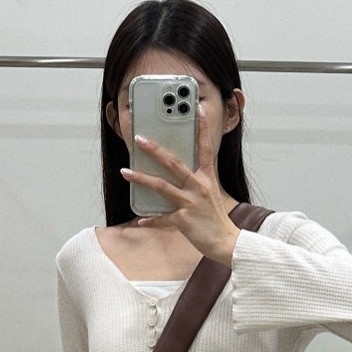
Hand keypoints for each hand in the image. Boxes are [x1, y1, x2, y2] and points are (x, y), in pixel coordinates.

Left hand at [120, 106, 238, 265]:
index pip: (205, 147)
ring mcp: (191, 204)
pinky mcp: (184, 221)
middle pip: (174, 163)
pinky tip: (140, 219)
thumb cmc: (216, 218)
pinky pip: (162, 219)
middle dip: (155, 150)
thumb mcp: (211, 193)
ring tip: (126, 171)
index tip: (198, 108)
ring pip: (161, 187)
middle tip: (139, 139)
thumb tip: (179, 170)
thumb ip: (197, 179)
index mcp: (207, 178)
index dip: (203, 127)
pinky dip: (151, 220)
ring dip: (141, 178)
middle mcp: (199, 187)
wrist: (225, 242)